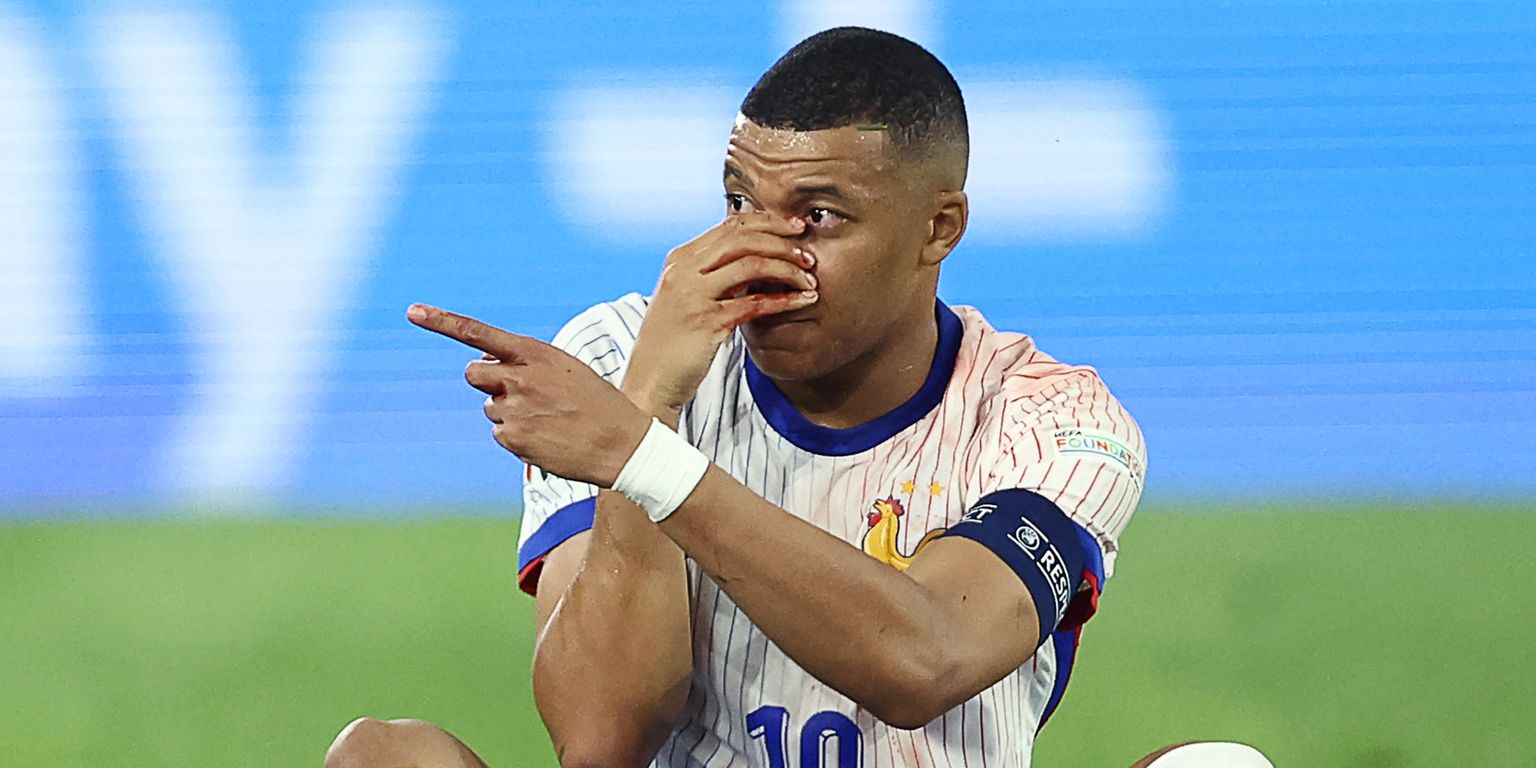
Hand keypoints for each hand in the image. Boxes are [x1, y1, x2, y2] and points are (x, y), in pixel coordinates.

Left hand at [407, 304, 648, 487]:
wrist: (623, 446)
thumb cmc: (597, 404)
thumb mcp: (567, 369)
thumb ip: (527, 363)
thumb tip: (486, 366)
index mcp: (536, 354)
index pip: (479, 333)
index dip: (442, 321)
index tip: (412, 311)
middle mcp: (520, 378)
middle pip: (474, 374)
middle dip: (488, 382)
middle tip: (519, 393)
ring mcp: (514, 409)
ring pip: (490, 407)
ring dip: (510, 412)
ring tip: (548, 419)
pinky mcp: (512, 438)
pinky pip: (500, 433)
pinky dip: (518, 436)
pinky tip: (547, 437)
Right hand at [624, 213, 817, 415]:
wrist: (649, 381)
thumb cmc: (672, 344)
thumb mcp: (686, 298)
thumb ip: (714, 276)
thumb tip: (754, 259)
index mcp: (680, 259)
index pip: (730, 225)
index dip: (769, 223)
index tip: (796, 229)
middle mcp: (683, 270)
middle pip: (743, 237)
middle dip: (783, 240)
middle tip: (809, 253)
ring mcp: (693, 295)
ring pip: (751, 264)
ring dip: (787, 268)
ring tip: (810, 279)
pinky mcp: (706, 322)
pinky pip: (754, 303)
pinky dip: (784, 299)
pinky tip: (803, 301)